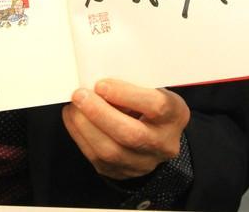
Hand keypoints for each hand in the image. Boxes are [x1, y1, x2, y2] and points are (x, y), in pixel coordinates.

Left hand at [62, 79, 189, 179]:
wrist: (154, 133)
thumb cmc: (147, 101)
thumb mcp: (149, 87)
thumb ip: (130, 82)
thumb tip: (95, 75)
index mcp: (175, 115)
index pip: (156, 106)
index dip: (127, 95)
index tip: (101, 85)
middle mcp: (163, 142)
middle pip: (131, 134)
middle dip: (100, 113)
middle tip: (80, 95)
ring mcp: (144, 162)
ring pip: (111, 151)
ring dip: (86, 126)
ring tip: (74, 106)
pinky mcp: (123, 172)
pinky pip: (97, 158)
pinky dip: (80, 135)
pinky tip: (73, 117)